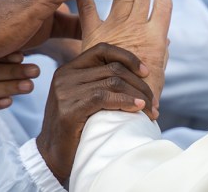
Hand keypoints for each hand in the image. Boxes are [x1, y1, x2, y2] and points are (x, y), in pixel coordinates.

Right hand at [36, 43, 154, 182]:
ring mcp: (64, 92)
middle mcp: (64, 76)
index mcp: (68, 69)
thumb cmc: (76, 129)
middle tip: (154, 103)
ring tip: (151, 111)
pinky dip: (126, 101)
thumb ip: (100, 83)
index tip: (145, 73)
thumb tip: (139, 75)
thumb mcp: (84, 99)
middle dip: (140, 84)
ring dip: (138, 95)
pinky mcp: (69, 110)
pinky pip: (104, 97)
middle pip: (113, 68)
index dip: (127, 58)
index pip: (102, 50)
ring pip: (112, 82)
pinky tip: (137, 108)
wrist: (53, 157)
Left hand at [76, 0, 171, 102]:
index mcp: (155, 38)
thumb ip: (160, 54)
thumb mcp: (157, 76)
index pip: (162, 7)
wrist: (117, 112)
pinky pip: (89, 9)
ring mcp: (115, 30)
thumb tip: (166, 42)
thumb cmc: (141, 99)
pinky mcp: (93, 36)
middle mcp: (137, 29)